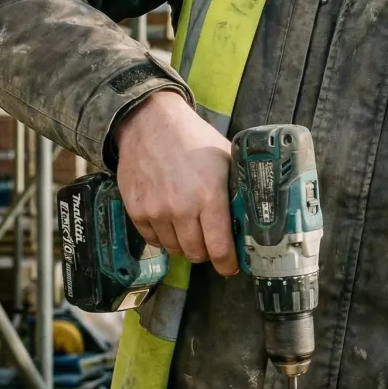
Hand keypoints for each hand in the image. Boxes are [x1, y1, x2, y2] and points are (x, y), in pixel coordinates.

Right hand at [112, 90, 237, 275]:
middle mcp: (182, 208)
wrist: (149, 122)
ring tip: (189, 228)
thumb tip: (251, 214)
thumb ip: (235, 188)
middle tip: (210, 244)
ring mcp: (156, 211)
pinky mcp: (136, 211)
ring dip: (184, 245)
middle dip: (207, 253)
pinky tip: (169, 221)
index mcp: (210, 195)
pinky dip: (163, 237)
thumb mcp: (225, 158)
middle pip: (196, 254)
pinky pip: (153, 240)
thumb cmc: (192, 138)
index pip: (220, 248)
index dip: (227, 263)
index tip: (230, 266)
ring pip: (174, 249)